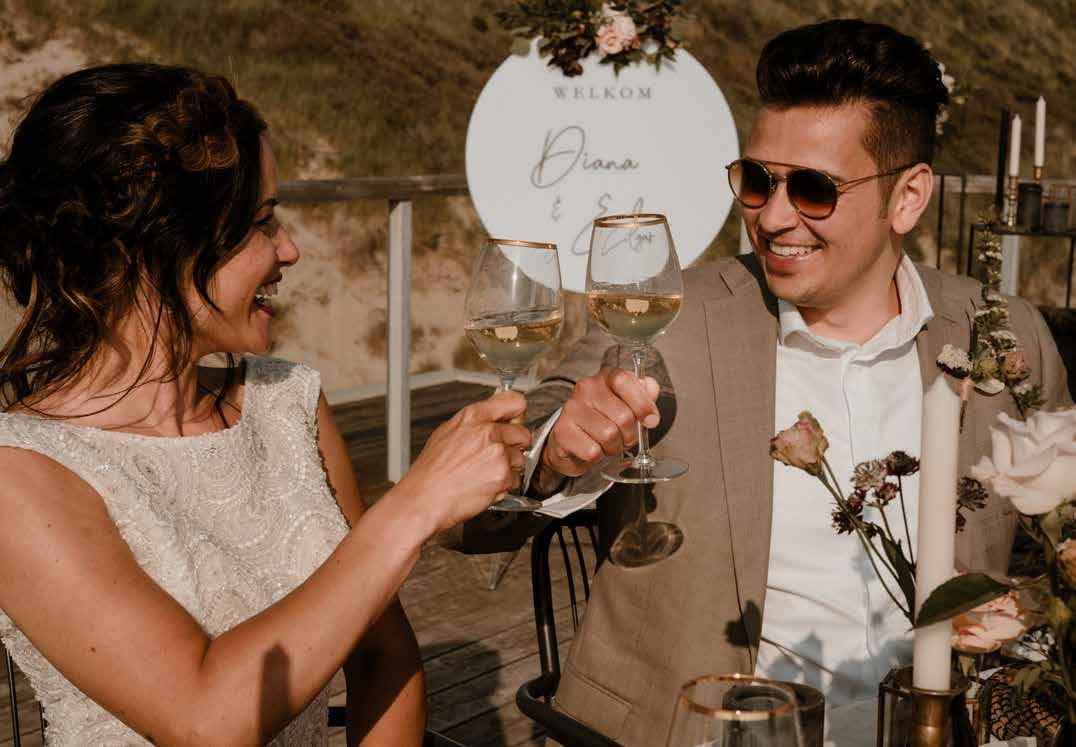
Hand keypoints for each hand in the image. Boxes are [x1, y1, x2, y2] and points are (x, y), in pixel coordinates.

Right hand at [395, 390, 529, 532]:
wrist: (424, 499)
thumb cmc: (431, 471)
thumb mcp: (446, 433)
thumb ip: (474, 422)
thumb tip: (493, 416)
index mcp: (472, 417)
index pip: (514, 401)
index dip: (517, 413)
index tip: (514, 420)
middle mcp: (486, 432)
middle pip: (523, 432)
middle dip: (515, 445)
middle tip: (497, 455)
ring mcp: (496, 453)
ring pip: (520, 458)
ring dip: (509, 468)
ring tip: (485, 473)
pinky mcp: (502, 475)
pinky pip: (515, 479)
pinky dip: (504, 485)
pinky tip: (485, 485)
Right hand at [542, 368, 659, 477]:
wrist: (569, 443)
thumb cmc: (602, 421)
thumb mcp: (626, 405)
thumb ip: (643, 395)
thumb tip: (651, 388)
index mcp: (604, 378)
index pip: (624, 380)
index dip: (642, 403)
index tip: (651, 420)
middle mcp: (585, 389)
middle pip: (623, 415)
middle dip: (629, 434)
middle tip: (623, 437)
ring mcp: (571, 410)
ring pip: (609, 435)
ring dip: (613, 447)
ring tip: (606, 444)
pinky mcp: (562, 432)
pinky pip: (592, 451)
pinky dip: (598, 456)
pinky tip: (592, 450)